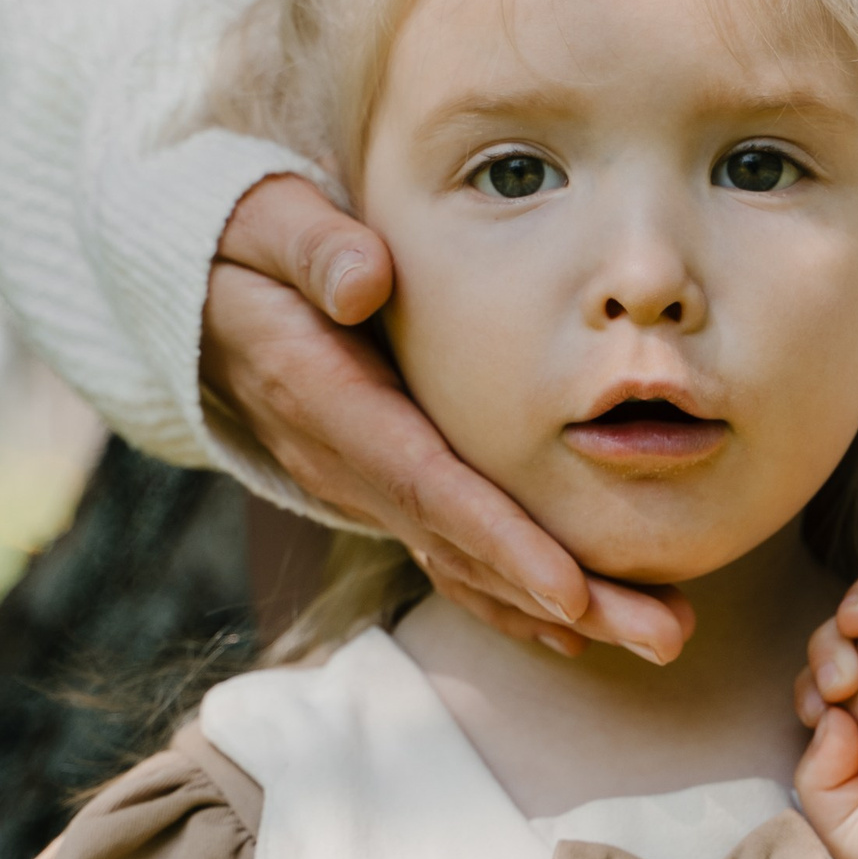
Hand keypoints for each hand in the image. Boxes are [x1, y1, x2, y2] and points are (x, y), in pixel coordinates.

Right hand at [204, 174, 691, 663]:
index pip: (424, 484)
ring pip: (468, 565)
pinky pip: (455, 556)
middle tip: (663, 636)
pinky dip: (518, 596)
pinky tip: (585, 625)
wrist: (194, 302)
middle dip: (563, 599)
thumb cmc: (241, 247)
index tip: (570, 588)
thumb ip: (313, 246)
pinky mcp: (386, 489)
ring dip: (563, 613)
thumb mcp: (263, 222)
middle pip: (465, 548)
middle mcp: (348, 464)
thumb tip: (367, 279)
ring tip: (660, 636)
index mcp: (326, 400)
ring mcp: (366, 487)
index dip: (498, 539)